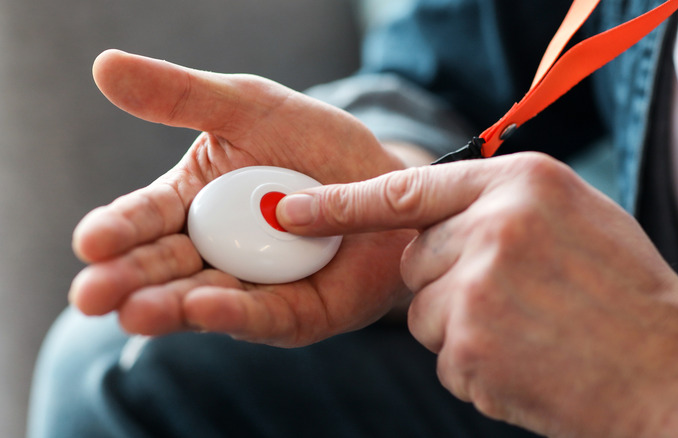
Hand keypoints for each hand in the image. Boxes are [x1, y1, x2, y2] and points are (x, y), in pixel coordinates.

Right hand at [69, 50, 415, 345]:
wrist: (387, 181)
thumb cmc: (317, 146)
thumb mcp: (251, 108)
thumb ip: (183, 96)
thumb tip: (104, 67)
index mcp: (193, 205)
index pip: (145, 219)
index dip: (116, 230)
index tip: (90, 240)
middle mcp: (212, 254)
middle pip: (162, 269)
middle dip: (126, 281)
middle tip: (90, 295)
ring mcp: (251, 288)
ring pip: (200, 301)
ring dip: (166, 307)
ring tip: (134, 313)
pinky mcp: (293, 316)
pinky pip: (261, 317)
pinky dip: (231, 315)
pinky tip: (202, 310)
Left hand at [277, 153, 677, 436]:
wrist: (671, 372)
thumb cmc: (627, 294)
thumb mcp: (576, 215)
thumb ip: (503, 204)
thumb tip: (433, 218)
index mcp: (520, 184)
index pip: (408, 187)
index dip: (342, 202)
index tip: (291, 210)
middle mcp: (491, 228)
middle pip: (415, 260)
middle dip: (446, 282)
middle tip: (512, 301)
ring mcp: (475, 290)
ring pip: (424, 314)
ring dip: (462, 329)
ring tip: (530, 334)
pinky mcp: (468, 349)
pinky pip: (445, 358)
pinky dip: (477, 367)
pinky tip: (528, 363)